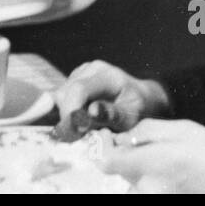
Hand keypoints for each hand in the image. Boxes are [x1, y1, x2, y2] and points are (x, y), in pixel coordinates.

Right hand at [53, 59, 169, 125]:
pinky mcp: (77, 77)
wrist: (143, 99)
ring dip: (66, 114)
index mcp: (108, 76)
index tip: (74, 132)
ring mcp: (83, 71)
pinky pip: (62, 95)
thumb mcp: (131, 117)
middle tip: (76, 137)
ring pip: (60, 94)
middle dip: (67, 117)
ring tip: (81, 129)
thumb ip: (112, 114)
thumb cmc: (139, 111)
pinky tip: (78, 120)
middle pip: (65, 92)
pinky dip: (66, 110)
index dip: (71, 111)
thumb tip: (91, 111)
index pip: (79, 90)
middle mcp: (93, 68)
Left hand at [102, 119, 204, 193]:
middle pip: (116, 172)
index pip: (106, 162)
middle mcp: (146, 186)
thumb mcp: (177, 128)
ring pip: (128, 181)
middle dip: (119, 156)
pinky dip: (143, 178)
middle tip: (130, 142)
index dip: (101, 148)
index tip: (107, 136)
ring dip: (131, 168)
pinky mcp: (160, 200)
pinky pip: (141, 189)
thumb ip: (144, 132)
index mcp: (148, 164)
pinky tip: (158, 168)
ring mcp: (153, 197)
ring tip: (150, 155)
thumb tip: (120, 138)